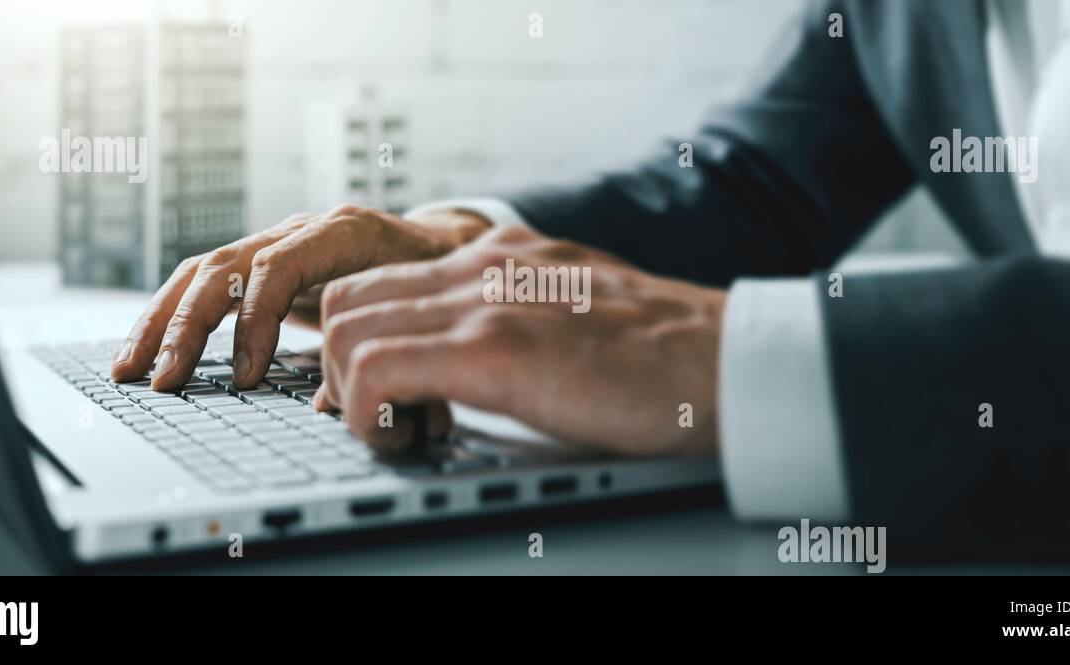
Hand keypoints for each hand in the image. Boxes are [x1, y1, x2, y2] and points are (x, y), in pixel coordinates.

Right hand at [111, 205, 490, 390]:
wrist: (437, 243)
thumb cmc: (432, 278)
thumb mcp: (421, 306)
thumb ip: (382, 346)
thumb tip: (331, 404)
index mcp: (343, 234)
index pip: (278, 267)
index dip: (254, 321)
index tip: (246, 378)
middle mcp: (299, 231)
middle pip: (225, 265)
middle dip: (187, 326)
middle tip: (165, 381)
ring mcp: (274, 241)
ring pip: (201, 272)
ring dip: (161, 321)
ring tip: (130, 369)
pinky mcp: (259, 262)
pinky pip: (203, 282)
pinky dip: (170, 316)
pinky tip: (145, 350)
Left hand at [319, 224, 725, 456]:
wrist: (727, 363)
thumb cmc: (667, 354)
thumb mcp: (577, 305)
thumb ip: (522, 313)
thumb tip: (477, 357)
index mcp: (501, 255)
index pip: (384, 278)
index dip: (364, 341)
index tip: (387, 391)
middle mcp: (482, 265)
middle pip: (346, 299)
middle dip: (342, 367)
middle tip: (388, 415)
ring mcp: (484, 302)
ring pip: (344, 330)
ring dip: (352, 394)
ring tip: (403, 433)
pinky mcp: (495, 350)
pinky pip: (375, 373)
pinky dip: (370, 418)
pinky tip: (413, 440)